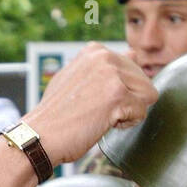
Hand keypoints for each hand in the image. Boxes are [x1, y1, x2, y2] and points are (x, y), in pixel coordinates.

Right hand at [23, 44, 155, 165]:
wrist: (40, 136)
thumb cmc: (57, 115)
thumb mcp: (78, 79)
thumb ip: (105, 67)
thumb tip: (133, 53)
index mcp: (95, 51)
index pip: (132, 69)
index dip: (119, 90)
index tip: (96, 100)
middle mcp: (105, 57)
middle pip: (143, 82)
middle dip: (127, 101)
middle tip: (98, 111)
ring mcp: (112, 75)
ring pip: (146, 95)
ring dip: (128, 112)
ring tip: (101, 117)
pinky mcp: (118, 96)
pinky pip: (141, 112)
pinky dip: (126, 124)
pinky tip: (103, 124)